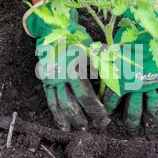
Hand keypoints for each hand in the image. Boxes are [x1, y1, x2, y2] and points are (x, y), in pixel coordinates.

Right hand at [24, 4, 109, 131]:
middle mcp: (60, 76)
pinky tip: (61, 124)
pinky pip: (50, 100)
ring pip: (58, 105)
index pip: (86, 96)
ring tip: (75, 130)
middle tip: (92, 128)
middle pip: (72, 104)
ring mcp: (50, 79)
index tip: (104, 118)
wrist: (53, 27)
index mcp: (74, 68)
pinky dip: (55, 114)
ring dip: (68, 120)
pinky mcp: (44, 81)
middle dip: (83, 119)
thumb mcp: (92, 50)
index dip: (95, 110)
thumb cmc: (77, 38)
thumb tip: (113, 89)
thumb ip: (101, 69)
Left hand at [103, 9, 157, 135]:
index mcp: (120, 79)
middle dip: (131, 122)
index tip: (105, 117)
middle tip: (131, 132)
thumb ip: (101, 65)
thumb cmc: (124, 39)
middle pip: (133, 110)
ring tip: (149, 128)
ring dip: (149, 118)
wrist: (148, 29)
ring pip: (151, 106)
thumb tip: (89, 73)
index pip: (112, 100)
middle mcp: (135, 85)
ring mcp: (150, 82)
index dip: (108, 109)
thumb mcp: (109, 51)